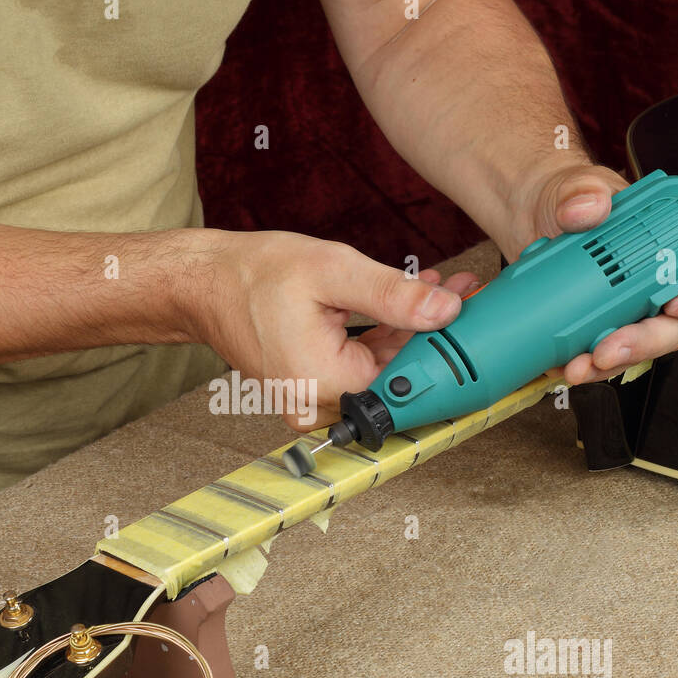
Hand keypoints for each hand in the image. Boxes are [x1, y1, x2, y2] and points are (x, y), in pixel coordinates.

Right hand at [193, 230, 477, 429]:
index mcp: (324, 382)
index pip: (408, 376)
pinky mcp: (311, 390)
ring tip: (439, 290)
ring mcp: (312, 401)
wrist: (205, 285)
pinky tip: (405, 305)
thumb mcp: (334, 273)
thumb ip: (395, 295)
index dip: (445, 344)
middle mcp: (317, 404)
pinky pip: (360, 369)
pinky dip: (384, 339)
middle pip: (397, 376)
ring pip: (381, 372)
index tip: (472, 313)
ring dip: (411, 333)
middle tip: (462, 293)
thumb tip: (445, 310)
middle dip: (433, 333)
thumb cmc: (254, 276)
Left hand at [514, 164, 677, 384]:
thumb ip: (583, 189)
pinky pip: (609, 355)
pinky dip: (587, 364)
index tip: (676, 303)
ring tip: (578, 365)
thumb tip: (588, 207)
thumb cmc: (576, 198)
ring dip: (614, 362)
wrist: (532, 217)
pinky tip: (563, 363)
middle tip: (611, 347)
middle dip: (648, 342)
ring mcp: (643, 309)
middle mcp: (677, 282)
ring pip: (646, 349)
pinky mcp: (610, 326)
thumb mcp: (576, 184)